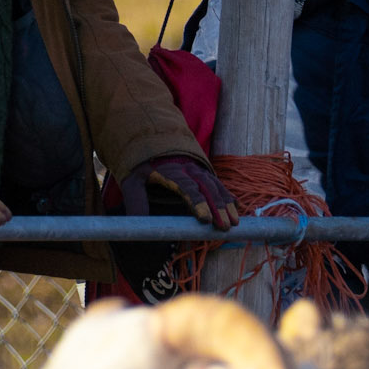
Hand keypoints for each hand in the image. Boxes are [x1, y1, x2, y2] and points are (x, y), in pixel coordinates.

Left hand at [120, 156, 239, 230]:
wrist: (152, 141)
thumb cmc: (141, 167)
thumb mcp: (132, 181)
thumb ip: (135, 201)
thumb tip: (138, 226)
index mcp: (171, 171)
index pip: (187, 187)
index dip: (197, 202)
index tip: (205, 219)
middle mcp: (188, 168)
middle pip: (206, 187)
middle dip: (217, 207)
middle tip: (225, 226)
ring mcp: (198, 168)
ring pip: (215, 185)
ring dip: (226, 203)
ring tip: (235, 222)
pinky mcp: (203, 172)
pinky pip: (218, 182)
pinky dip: (228, 194)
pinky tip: (237, 207)